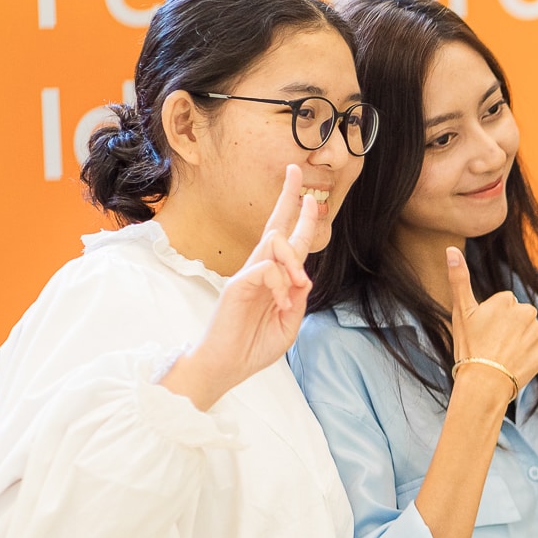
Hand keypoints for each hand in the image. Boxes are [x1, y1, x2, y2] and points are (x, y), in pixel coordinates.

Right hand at [167, 164, 320, 409]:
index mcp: (273, 279)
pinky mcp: (238, 284)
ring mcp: (247, 275)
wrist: (226, 366)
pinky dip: (280, 284)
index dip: (301, 220)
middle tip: (294, 171)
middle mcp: (259, 270)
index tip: (310, 198)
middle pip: (276, 226)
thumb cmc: (253, 346)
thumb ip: (297, 299)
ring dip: (295, 259)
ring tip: (299, 285)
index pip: (289, 243)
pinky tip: (280, 302)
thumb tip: (304, 275)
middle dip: (287, 198)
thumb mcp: (288, 324)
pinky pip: (267, 269)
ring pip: (275, 243)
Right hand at [446, 245, 537, 396]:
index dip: (494, 320)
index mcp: (506, 300)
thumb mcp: (460, 312)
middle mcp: (527, 311)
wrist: (485, 382)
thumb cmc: (469, 347)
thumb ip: (459, 279)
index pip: (505, 304)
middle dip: (511, 328)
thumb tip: (451, 247)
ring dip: (523, 341)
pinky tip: (519, 362)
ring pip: (532, 332)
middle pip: (521, 317)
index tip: (485, 333)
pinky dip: (533, 355)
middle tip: (495, 346)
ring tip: (506, 356)